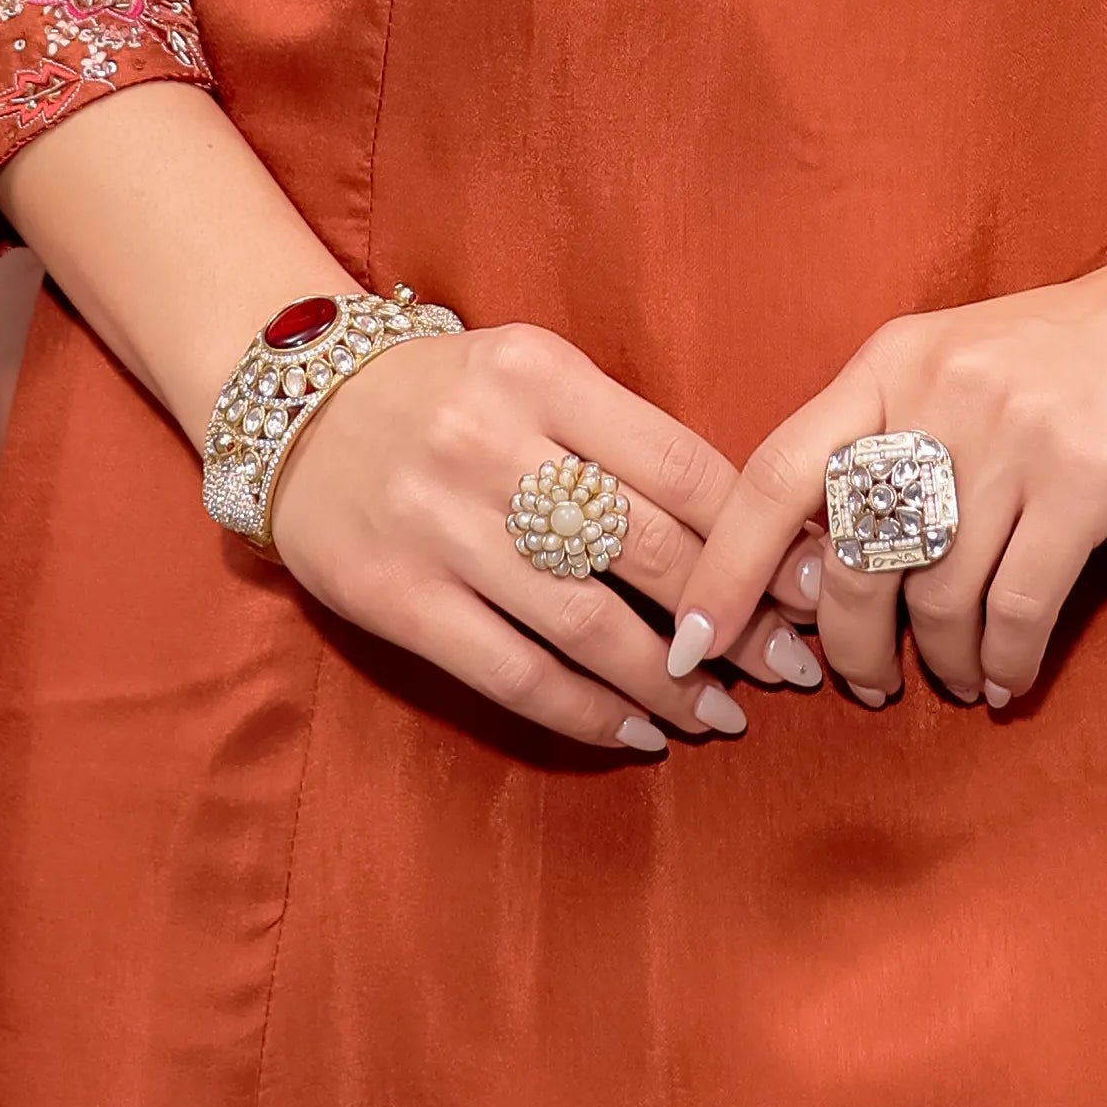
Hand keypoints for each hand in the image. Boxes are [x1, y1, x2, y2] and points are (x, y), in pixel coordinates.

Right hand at [264, 319, 817, 757]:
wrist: (296, 410)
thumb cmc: (448, 396)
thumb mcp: (536, 374)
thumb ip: (622, 438)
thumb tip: (748, 531)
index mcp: (542, 373)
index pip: (680, 466)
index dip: (757, 539)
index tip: (811, 586)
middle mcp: (493, 444)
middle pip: (647, 549)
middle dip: (737, 619)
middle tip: (794, 664)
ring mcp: (442, 526)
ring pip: (588, 624)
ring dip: (670, 683)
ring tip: (723, 713)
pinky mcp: (397, 598)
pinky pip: (514, 673)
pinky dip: (587, 713)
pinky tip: (637, 733)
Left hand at [671, 242, 1106, 711]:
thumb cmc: (1087, 348)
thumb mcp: (967, 364)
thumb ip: (894, 439)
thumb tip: (810, 565)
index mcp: (892, 360)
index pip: (776, 474)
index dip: (724, 567)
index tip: (697, 643)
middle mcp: (940, 390)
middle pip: (849, 554)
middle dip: (848, 643)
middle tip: (865, 688)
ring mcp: (1015, 431)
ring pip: (935, 592)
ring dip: (937, 660)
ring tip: (956, 682)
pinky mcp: (1090, 474)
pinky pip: (1019, 604)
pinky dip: (1005, 658)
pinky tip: (1009, 678)